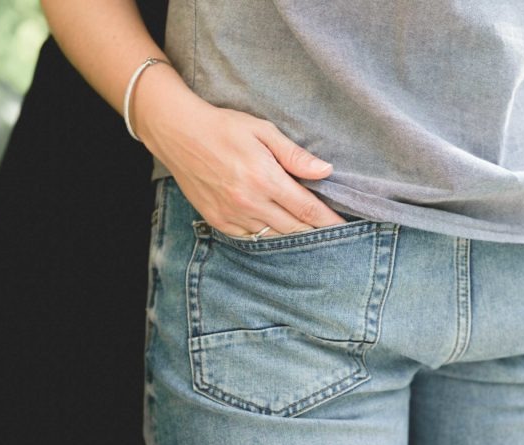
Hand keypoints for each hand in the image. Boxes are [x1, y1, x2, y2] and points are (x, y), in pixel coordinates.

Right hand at [135, 69, 344, 237]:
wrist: (178, 133)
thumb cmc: (224, 127)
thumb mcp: (263, 131)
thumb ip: (294, 155)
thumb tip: (325, 171)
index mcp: (265, 179)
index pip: (307, 208)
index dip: (329, 221)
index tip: (345, 228)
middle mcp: (250, 202)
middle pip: (294, 229)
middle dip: (316, 233)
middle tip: (335, 237)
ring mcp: (232, 215)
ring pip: (273, 237)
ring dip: (293, 238)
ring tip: (311, 238)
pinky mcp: (218, 220)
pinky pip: (250, 239)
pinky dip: (266, 238)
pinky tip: (278, 232)